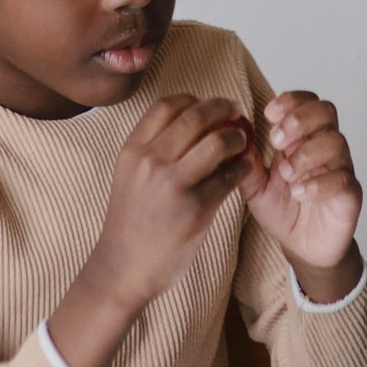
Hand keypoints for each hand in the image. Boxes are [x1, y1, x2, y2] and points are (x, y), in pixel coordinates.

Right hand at [76, 94, 255, 314]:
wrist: (124, 267)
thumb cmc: (131, 221)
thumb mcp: (130, 174)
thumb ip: (153, 148)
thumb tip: (193, 120)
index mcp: (133, 150)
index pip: (167, 105)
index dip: (195, 99)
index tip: (209, 104)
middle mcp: (151, 161)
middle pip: (197, 116)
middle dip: (223, 108)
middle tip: (237, 111)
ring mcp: (174, 184)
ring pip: (218, 142)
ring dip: (237, 137)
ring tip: (242, 142)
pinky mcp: (196, 207)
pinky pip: (229, 176)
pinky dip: (241, 167)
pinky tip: (242, 169)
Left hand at [241, 90, 362, 282]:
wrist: (304, 248)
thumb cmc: (284, 211)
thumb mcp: (255, 187)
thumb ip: (246, 163)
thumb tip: (232, 136)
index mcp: (303, 139)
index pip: (307, 102)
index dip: (291, 101)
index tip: (269, 114)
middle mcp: (325, 148)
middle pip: (326, 112)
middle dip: (300, 120)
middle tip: (277, 140)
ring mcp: (340, 169)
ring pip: (336, 142)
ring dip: (306, 153)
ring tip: (286, 174)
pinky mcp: (350, 194)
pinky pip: (342, 179)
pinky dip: (319, 183)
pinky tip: (299, 193)